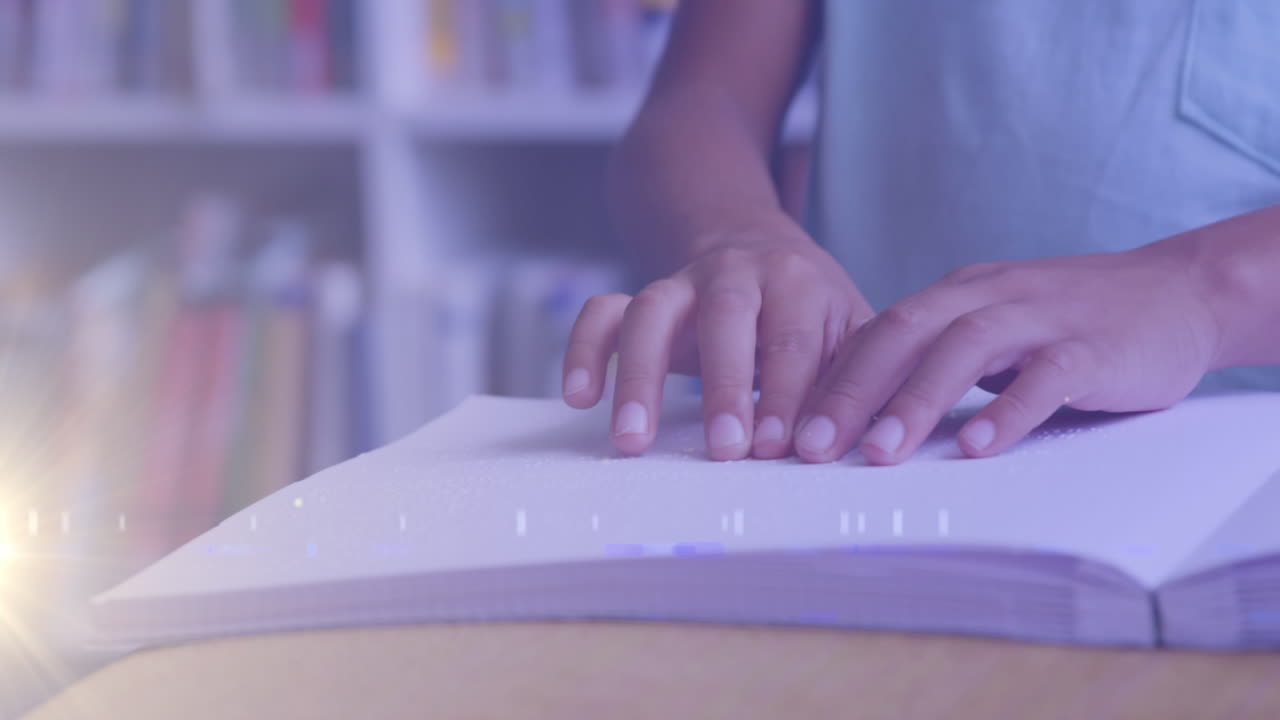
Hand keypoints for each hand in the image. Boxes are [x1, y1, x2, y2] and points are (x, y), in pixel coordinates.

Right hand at [563, 220, 872, 459]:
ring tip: (633, 439)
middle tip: (725, 449)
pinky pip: (602, 312)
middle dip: (724, 385)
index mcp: (797, 282)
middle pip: (725, 317)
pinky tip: (579, 396)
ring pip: (650, 311)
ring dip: (639, 376)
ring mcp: (681, 283)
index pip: (794, 339)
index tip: (782, 448)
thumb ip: (859, 378)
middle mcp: (736, 274)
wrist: (758, 249)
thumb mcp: (851, 330)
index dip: (790, 393)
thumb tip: (878, 440)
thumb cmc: (812, 310)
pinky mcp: (641, 298)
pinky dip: (583, 348)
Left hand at [793, 236, 1222, 464]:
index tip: (792, 428)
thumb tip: (866, 408)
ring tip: (879, 452)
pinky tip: (978, 446)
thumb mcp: (995, 326)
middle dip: (853, 391)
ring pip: (966, 348)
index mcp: (960, 293)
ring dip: (917, 400)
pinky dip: (1009, 409)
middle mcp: (992, 295)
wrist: (1180, 291)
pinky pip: (1045, 374)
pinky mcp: (1095, 346)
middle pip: (906, 333)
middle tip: (813, 445)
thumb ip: (940, 357)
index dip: (833, 379)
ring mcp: (1044, 316)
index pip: (880, 331)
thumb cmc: (1073, 320)